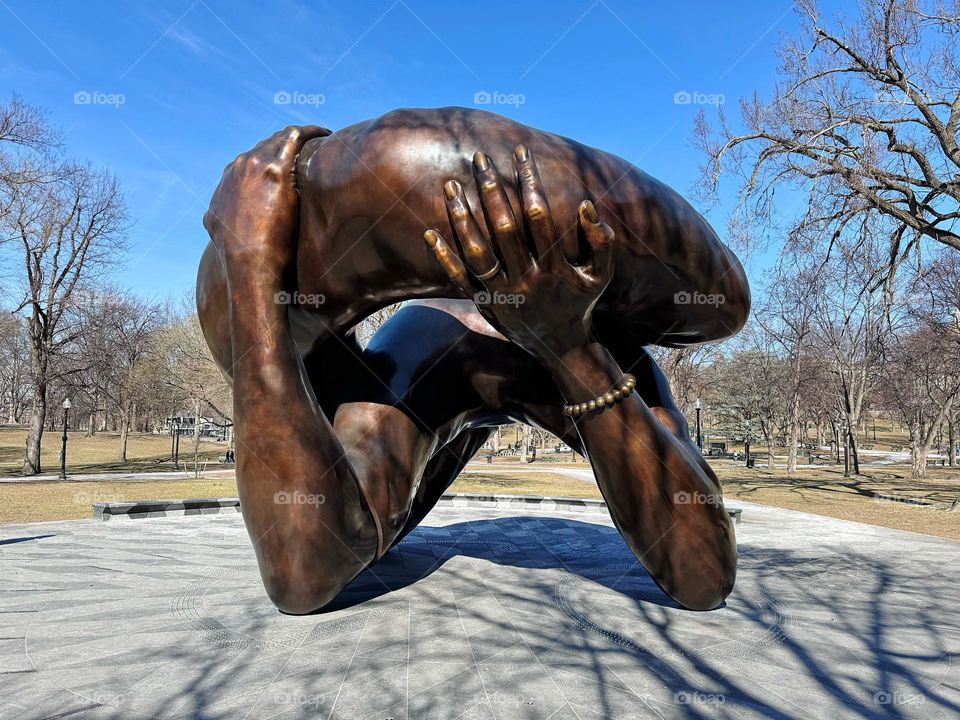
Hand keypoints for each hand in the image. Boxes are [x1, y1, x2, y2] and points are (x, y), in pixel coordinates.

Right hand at [203, 125, 329, 271]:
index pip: (252, 160)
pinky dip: (310, 132)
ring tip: (322, 139)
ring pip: (281, 138)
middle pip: (267, 145)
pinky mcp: (274, 168)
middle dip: (288, 146)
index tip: (291, 163)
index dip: (272, 159)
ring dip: (301, 136)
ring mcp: (255, 165)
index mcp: (228, 180)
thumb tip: (224, 220)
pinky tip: (326, 134)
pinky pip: (294, 137)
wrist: (248, 263)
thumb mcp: (220, 231)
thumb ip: (223, 217)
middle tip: (311, 150)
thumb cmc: (242, 258)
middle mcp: (238, 167)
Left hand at [424, 145, 613, 364]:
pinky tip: (429, 233)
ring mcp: (503, 294)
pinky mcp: (486, 305)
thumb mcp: (601, 276)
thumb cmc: (581, 303)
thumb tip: (587, 206)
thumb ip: (602, 242)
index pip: (539, 214)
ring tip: (450, 185)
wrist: (563, 349)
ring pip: (478, 252)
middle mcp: (526, 279)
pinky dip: (444, 258)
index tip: (521, 152)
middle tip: (478, 157)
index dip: (530, 180)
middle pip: (504, 228)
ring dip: (462, 217)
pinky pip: (460, 280)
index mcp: (554, 267)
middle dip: (491, 189)